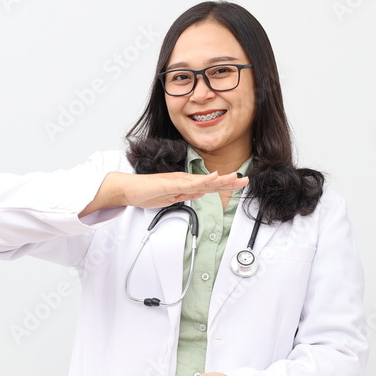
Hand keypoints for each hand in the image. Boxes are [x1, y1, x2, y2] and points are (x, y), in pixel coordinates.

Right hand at [120, 171, 248, 209]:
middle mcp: (185, 180)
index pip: (210, 185)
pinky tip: (213, 177)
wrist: (130, 189)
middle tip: (246, 180)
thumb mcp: (172, 198)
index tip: (239, 184)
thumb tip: (199, 194)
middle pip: (211, 182)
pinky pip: (190, 183)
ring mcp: (179, 180)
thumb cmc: (147, 192)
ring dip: (221, 180)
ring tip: (235, 178)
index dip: (225, 185)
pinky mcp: (171, 183)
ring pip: (204, 180)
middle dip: (229, 181)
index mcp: (186, 184)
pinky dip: (203, 180)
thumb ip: (186, 195)